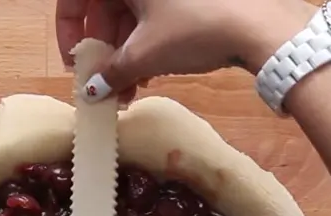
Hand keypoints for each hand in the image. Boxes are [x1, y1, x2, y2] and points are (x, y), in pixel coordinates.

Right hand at [55, 0, 318, 99]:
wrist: (261, 24)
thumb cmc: (196, 27)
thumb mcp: (146, 54)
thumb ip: (111, 71)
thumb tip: (91, 92)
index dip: (69, 29)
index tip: (75, 63)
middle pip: (106, 4)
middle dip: (101, 47)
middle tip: (102, 84)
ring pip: (132, 11)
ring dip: (123, 51)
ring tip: (126, 90)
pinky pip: (155, 13)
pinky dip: (146, 41)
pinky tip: (148, 74)